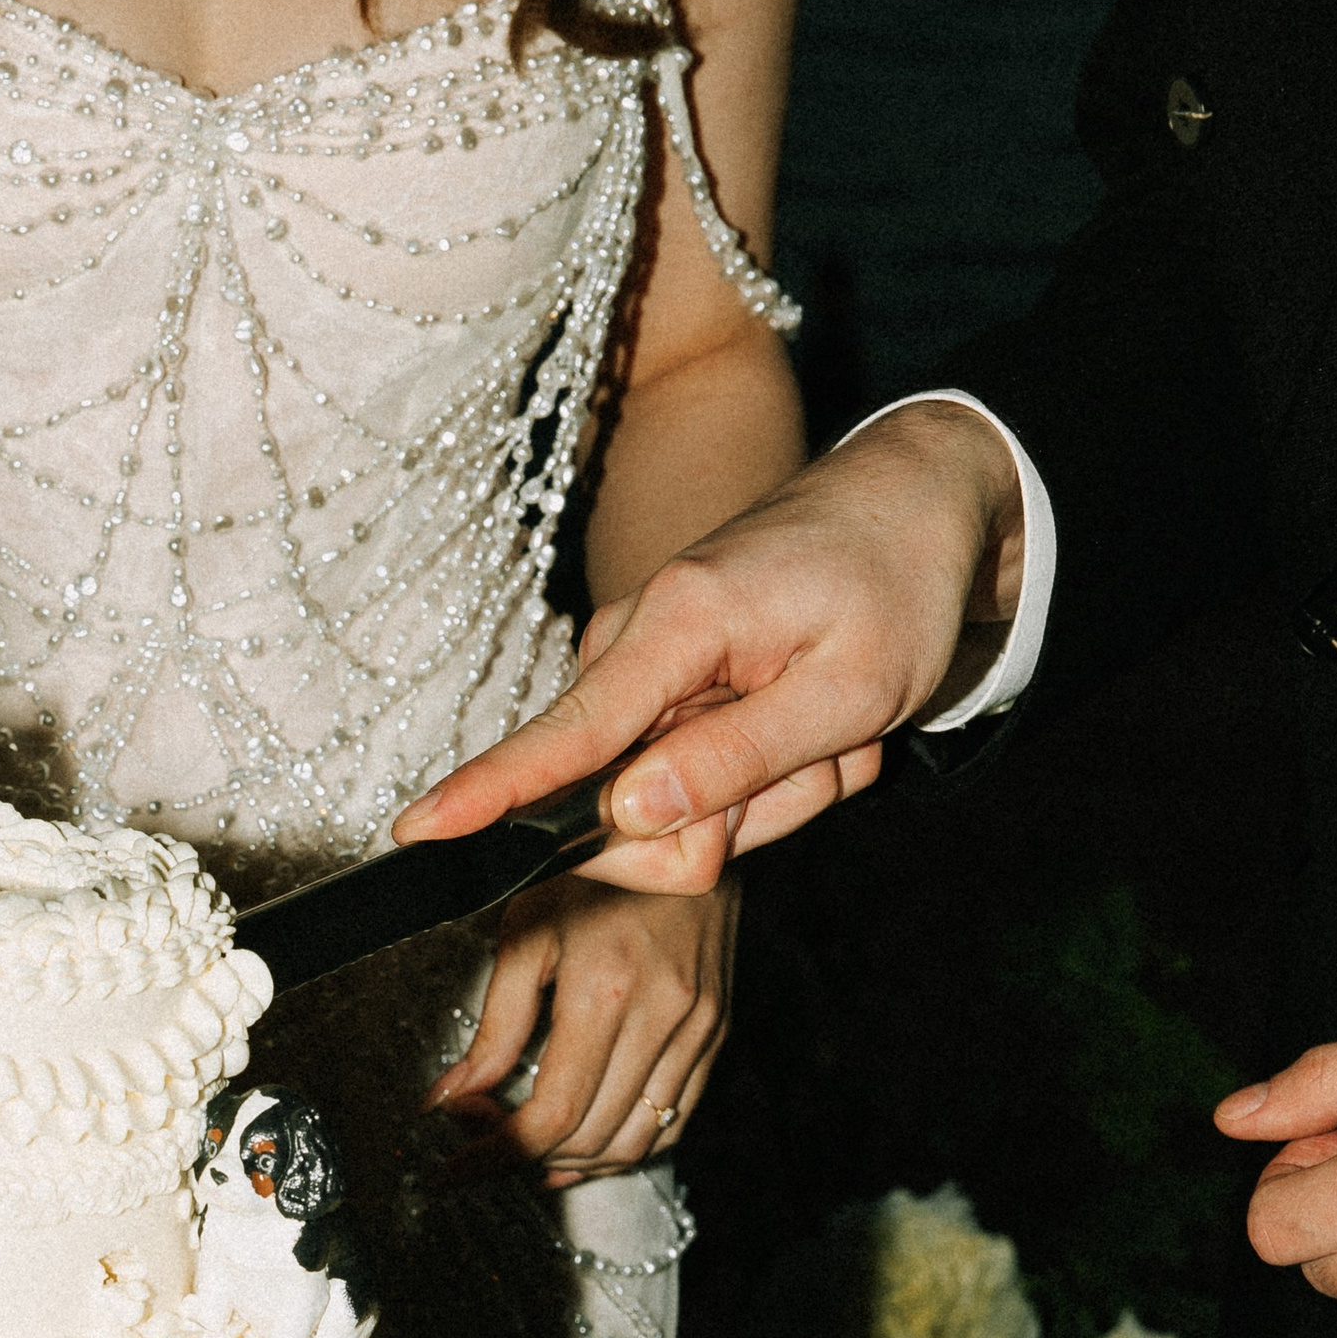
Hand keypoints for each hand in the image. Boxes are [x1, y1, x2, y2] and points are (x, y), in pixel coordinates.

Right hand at [390, 402, 1025, 894]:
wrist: (918, 505)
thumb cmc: (898, 586)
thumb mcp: (853, 692)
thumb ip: (738, 758)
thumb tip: (627, 815)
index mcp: (678, 624)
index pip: (569, 734)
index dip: (492, 793)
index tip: (417, 832)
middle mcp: (636, 644)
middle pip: (629, 811)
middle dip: (737, 819)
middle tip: (831, 759)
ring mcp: (644, 670)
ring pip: (676, 809)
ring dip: (771, 794)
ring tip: (831, 728)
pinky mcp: (663, 691)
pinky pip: (698, 785)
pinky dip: (771, 776)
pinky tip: (816, 724)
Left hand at [424, 879, 738, 1188]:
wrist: (688, 827)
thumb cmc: (596, 866)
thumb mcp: (526, 932)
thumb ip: (494, 1026)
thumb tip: (452, 1097)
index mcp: (608, 988)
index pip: (553, 1112)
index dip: (497, 1154)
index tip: (455, 1170)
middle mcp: (663, 1015)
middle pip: (590, 1136)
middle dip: (524, 1154)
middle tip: (478, 1138)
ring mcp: (699, 1028)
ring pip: (635, 1141)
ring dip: (574, 1162)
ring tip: (525, 1151)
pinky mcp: (717, 1032)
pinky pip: (675, 1119)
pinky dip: (624, 1147)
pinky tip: (583, 1145)